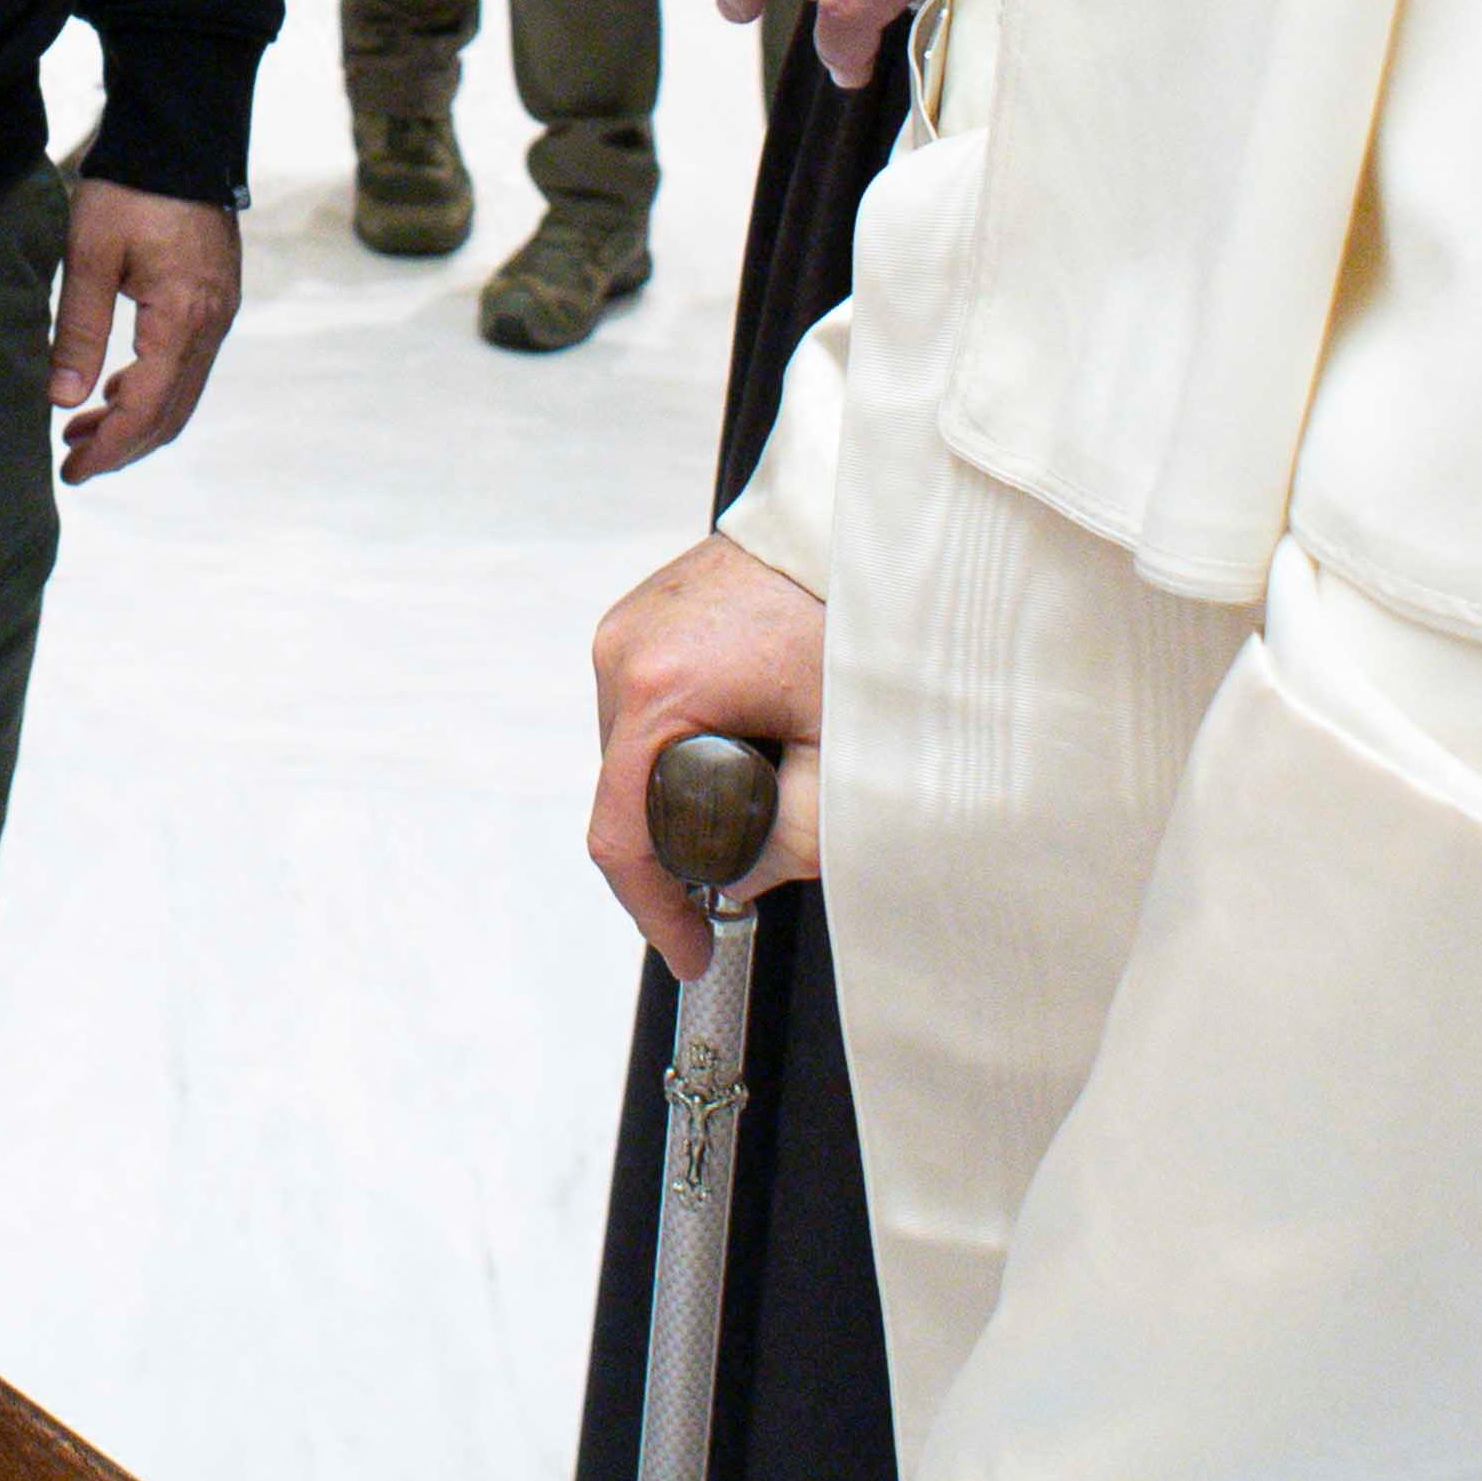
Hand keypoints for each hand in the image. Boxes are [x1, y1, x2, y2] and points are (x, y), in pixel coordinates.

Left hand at [48, 182, 241, 481]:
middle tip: (73, 465)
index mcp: (181, 319)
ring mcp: (220, 314)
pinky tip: (114, 389)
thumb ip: (79, 331)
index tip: (72, 470)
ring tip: (81, 432)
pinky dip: (152, 389)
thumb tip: (61, 400)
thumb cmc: (130, 190)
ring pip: (182, 394)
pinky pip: (188, 366)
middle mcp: (211, 325)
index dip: (110, 448)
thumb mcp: (89, 256)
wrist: (180, 139)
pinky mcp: (215, 301)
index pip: (147, 408)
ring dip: (136, 421)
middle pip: (171, 414)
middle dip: (123, 447)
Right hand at [586, 533, 826, 977]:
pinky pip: (647, 706)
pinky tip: (746, 726)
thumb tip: (740, 883)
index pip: (620, 832)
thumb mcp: (843, 755)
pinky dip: (686, 734)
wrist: (861, 531)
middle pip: (625, 793)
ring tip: (767, 763)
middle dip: (684, 836)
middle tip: (756, 849)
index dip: (654, 909)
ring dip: (684, 780)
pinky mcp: (644, 616)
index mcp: (660, 687)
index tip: (689, 948)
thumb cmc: (859, 617)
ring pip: (635, 751)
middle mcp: (625, 651)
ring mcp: (629, 627)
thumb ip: (793, 840)